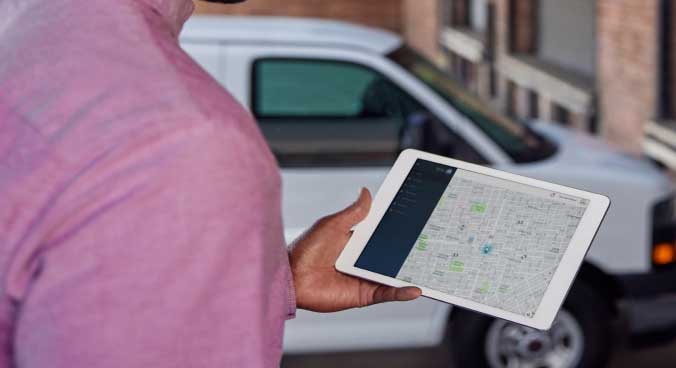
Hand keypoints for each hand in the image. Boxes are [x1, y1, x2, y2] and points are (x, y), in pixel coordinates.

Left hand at [289, 188, 421, 311]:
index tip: (419, 222)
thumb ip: (353, 212)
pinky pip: (386, 293)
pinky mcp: (363, 294)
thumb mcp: (332, 224)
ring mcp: (364, 277)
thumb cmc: (305, 249)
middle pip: (393, 255)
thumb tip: (367, 192)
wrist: (290, 278)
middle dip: (412, 251)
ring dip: (412, 273)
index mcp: (356, 240)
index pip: (383, 233)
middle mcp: (362, 259)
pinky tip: (415, 289)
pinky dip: (401, 292)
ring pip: (394, 275)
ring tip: (433, 268)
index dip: (399, 229)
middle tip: (435, 245)